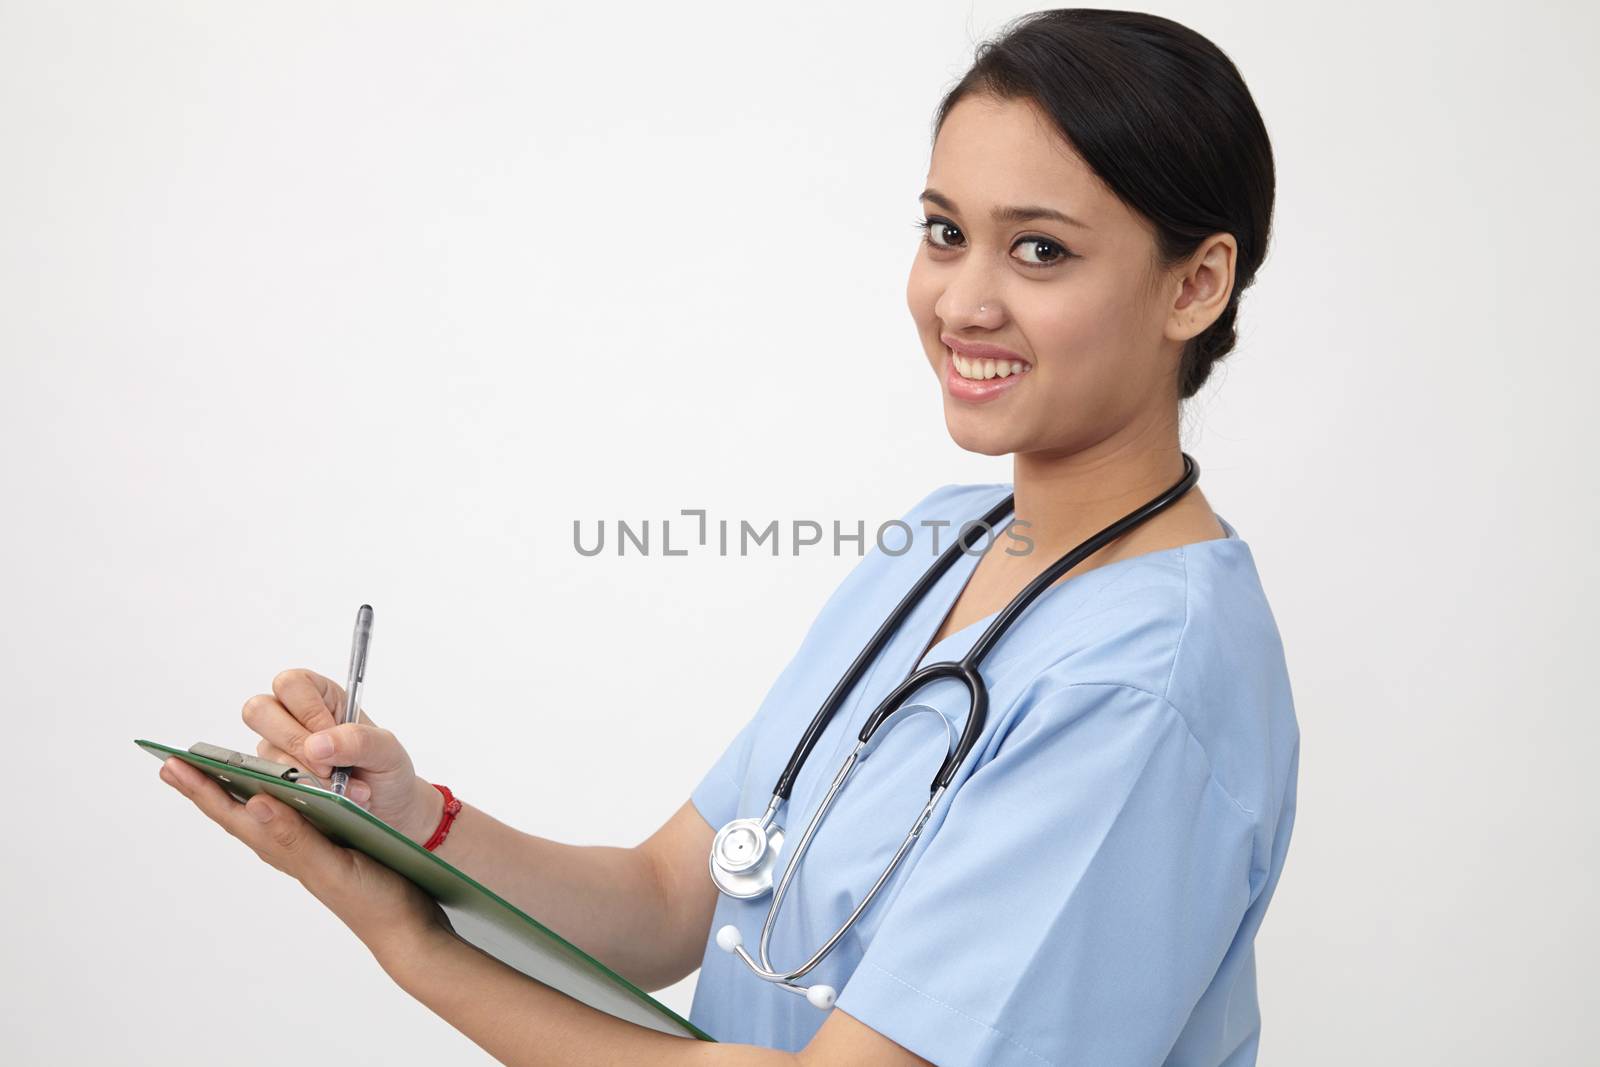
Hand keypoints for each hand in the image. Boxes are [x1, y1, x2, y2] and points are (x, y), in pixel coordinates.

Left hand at [157, 755, 455, 970]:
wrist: (405, 925)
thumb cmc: (373, 900)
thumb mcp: (332, 867)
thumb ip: (294, 838)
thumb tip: (254, 803)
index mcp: (284, 848)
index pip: (233, 814)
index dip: (201, 789)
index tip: (172, 765)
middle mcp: (288, 845)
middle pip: (237, 811)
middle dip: (205, 786)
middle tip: (174, 764)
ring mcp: (305, 845)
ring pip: (260, 811)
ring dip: (232, 789)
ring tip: (210, 769)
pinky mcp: (326, 842)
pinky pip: (290, 812)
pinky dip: (273, 793)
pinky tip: (274, 786)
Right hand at [242, 668, 443, 844]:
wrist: (388, 810)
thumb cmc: (386, 770)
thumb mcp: (387, 751)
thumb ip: (358, 740)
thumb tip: (316, 744)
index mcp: (321, 696)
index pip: (291, 684)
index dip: (305, 709)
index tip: (329, 735)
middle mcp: (292, 719)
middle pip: (259, 710)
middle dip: (293, 743)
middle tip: (327, 769)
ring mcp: (278, 751)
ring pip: (262, 753)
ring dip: (301, 776)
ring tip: (339, 791)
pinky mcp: (272, 782)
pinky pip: (264, 784)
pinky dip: (293, 796)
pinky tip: (321, 804)